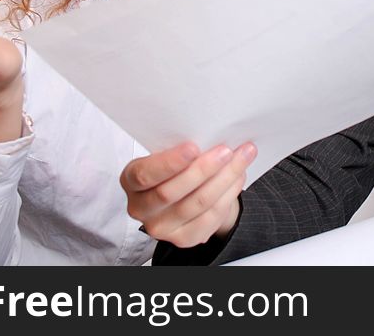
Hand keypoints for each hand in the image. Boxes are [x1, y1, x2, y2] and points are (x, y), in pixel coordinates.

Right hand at [121, 141, 256, 247]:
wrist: (186, 195)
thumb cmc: (176, 167)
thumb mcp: (168, 154)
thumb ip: (180, 149)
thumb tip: (210, 135)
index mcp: (131, 180)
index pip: (145, 175)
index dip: (169, 162)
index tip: (193, 147)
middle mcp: (140, 208)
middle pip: (171, 192)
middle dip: (204, 169)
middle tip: (226, 150)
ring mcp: (161, 228)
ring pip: (197, 203)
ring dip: (225, 178)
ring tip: (242, 156)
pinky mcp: (184, 238)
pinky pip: (211, 217)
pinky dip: (229, 193)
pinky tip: (238, 176)